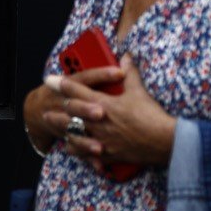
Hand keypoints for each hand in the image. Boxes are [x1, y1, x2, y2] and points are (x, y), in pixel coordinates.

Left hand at [42, 57, 176, 168]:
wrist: (165, 142)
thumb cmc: (152, 115)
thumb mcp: (139, 92)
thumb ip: (130, 73)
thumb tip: (127, 56)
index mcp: (104, 103)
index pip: (77, 90)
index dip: (62, 84)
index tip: (50, 79)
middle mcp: (97, 121)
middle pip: (70, 112)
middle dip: (56, 107)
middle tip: (45, 105)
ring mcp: (100, 138)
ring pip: (72, 132)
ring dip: (60, 127)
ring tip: (51, 123)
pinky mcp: (106, 153)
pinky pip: (84, 152)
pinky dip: (75, 148)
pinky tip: (69, 146)